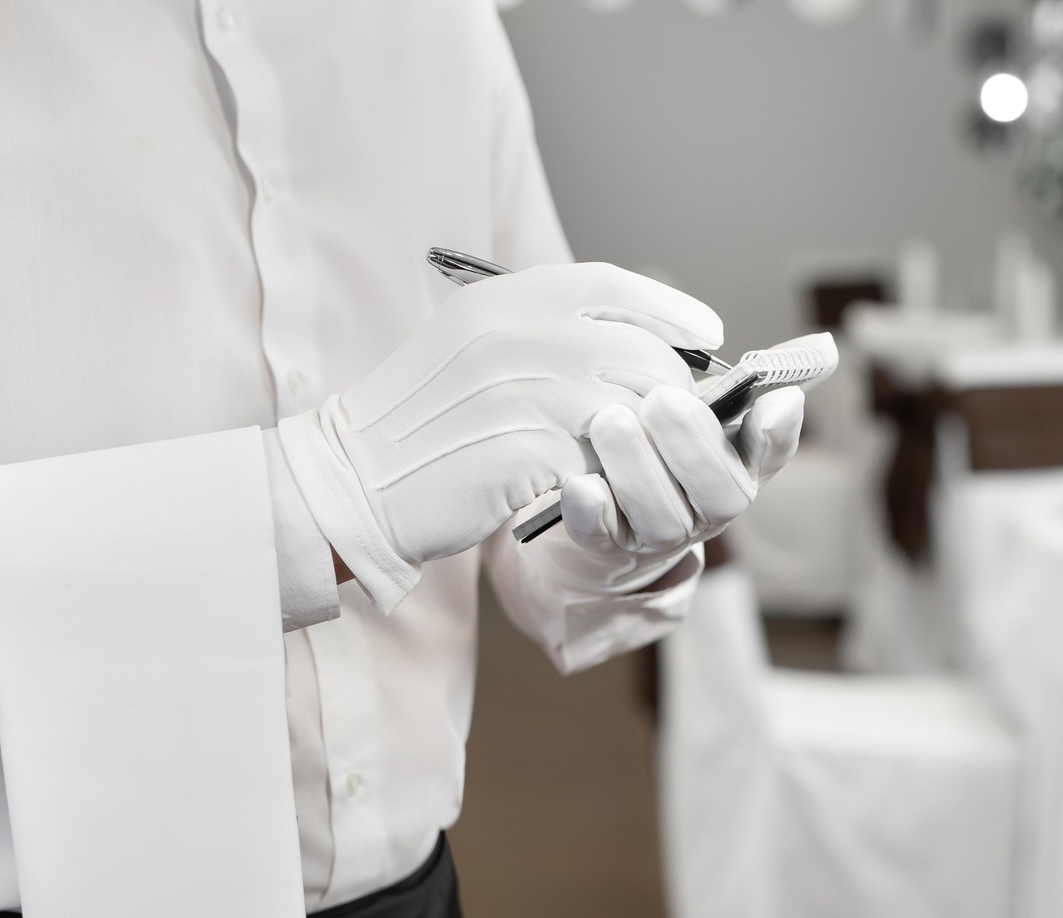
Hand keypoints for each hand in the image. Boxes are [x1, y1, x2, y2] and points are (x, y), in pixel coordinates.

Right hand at [276, 263, 720, 611]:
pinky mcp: (524, 453)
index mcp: (502, 299)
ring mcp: (521, 393)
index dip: (669, 308)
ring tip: (646, 459)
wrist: (353, 480)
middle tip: (685, 417)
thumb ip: (542, 332)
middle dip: (674, 388)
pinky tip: (608, 487)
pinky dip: (615, 478)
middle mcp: (515, 335)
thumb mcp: (473, 346)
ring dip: (649, 441)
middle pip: (638, 351)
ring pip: (630, 411)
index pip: (610, 284)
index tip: (708, 331)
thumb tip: (629, 340)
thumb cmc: (420, 421)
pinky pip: (601, 463)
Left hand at [544, 383, 803, 580]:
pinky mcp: (607, 547)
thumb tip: (823, 350)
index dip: (776, 434)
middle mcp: (708, 508)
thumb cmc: (661, 441)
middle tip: (663, 399)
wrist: (602, 504)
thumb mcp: (703, 406)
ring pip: (662, 517)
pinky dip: (593, 514)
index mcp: (738, 467)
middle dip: (692, 445)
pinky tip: (582, 484)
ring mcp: (659, 533)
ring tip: (610, 422)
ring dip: (638, 470)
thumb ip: (745, 381)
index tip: (778, 400)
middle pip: (719, 492)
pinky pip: (603, 538)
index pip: (771, 454)